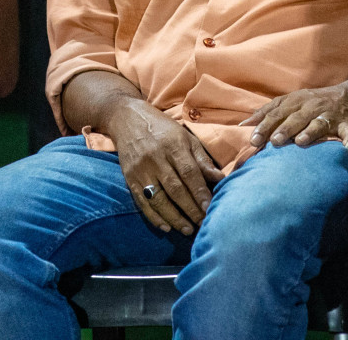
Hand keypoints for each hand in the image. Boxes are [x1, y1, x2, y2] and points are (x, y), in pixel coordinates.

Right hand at [105, 101, 224, 235]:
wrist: (127, 118)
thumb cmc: (162, 129)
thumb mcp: (185, 137)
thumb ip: (201, 159)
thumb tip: (220, 178)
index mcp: (173, 145)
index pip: (189, 172)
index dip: (199, 192)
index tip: (209, 208)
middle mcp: (156, 158)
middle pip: (175, 188)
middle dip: (190, 209)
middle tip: (203, 224)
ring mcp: (140, 169)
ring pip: (158, 198)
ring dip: (174, 217)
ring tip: (188, 229)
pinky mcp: (129, 177)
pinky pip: (142, 201)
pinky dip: (154, 216)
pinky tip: (166, 227)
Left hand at [241, 80, 347, 149]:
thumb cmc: (315, 102)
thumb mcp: (292, 101)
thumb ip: (269, 112)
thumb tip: (244, 125)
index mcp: (296, 101)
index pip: (277, 113)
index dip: (264, 126)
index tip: (253, 140)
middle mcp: (312, 106)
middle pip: (295, 118)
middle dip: (284, 129)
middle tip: (273, 141)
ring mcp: (330, 114)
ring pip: (318, 123)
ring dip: (310, 132)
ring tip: (301, 141)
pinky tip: (346, 147)